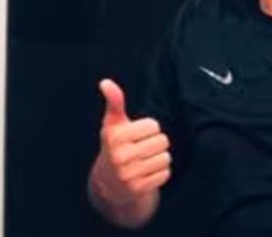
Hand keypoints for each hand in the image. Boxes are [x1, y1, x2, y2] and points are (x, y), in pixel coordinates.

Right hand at [90, 79, 170, 207]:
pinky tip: (147, 174)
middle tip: (143, 150)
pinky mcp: (138, 189)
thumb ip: (114, 102)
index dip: (149, 129)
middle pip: (162, 141)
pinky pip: (165, 174)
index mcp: (115, 137)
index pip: (154, 126)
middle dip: (156, 144)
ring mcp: (128, 174)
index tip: (138, 136)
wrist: (108, 185)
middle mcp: (119, 156)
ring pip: (166, 158)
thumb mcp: (113, 125)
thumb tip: (106, 82)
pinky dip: (160, 174)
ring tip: (145, 161)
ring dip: (159, 159)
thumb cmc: (115, 147)